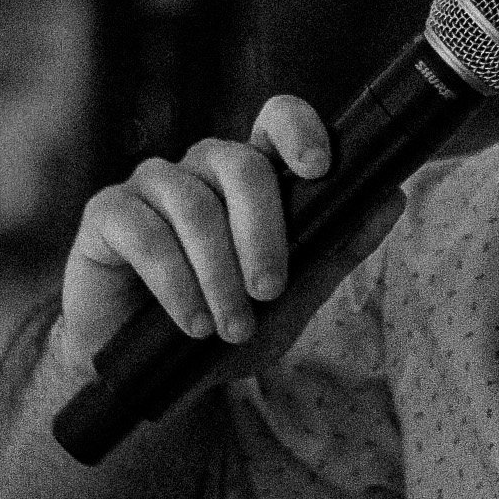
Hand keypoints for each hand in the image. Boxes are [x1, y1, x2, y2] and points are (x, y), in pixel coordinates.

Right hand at [59, 97, 331, 374]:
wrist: (156, 380)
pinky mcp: (106, 215)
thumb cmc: (227, 328)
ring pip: (194, 205)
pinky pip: (146, 233)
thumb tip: (393, 196)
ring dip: (219, 274)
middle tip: (270, 292)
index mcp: (249, 176)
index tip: (319, 168)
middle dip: (263, 233)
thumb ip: (338, 246)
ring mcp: (150, 186)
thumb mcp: (294, 297)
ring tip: (230, 328)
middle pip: (239, 163)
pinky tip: (192, 323)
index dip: (298, 130)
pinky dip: (175, 284)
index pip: (276, 119)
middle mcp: (200, 169)